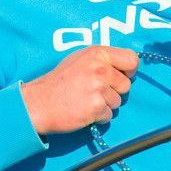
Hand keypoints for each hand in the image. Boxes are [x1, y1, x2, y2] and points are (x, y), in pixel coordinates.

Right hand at [21, 46, 138, 134]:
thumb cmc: (60, 81)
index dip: (129, 71)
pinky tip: (84, 111)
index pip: (131, 59)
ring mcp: (98, 88)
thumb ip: (101, 60)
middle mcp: (100, 68)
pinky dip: (99, 117)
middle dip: (114, 91)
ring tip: (86, 100)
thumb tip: (123, 67)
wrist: (39, 102)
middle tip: (95, 92)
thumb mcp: (80, 59)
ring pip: (117, 102)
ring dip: (105, 105)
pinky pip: (108, 115)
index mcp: (97, 53)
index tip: (121, 76)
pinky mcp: (95, 107)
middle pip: (126, 85)